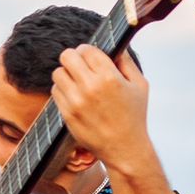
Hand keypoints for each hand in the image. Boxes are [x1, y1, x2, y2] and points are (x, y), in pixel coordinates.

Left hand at [51, 46, 154, 175]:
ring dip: (66, 74)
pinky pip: (55, 91)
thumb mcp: (139, 85)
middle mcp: (90, 87)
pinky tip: (74, 95)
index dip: (87, 50)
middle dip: (73, 58)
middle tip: (79, 65)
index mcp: (110, 77)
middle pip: (67, 56)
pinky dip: (62, 90)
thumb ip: (126, 62)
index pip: (86, 49)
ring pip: (58, 73)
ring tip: (77, 81)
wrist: (124, 148)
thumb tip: (114, 45)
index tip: (90, 56)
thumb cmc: (134, 116)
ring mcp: (76, 101)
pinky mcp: (66, 113)